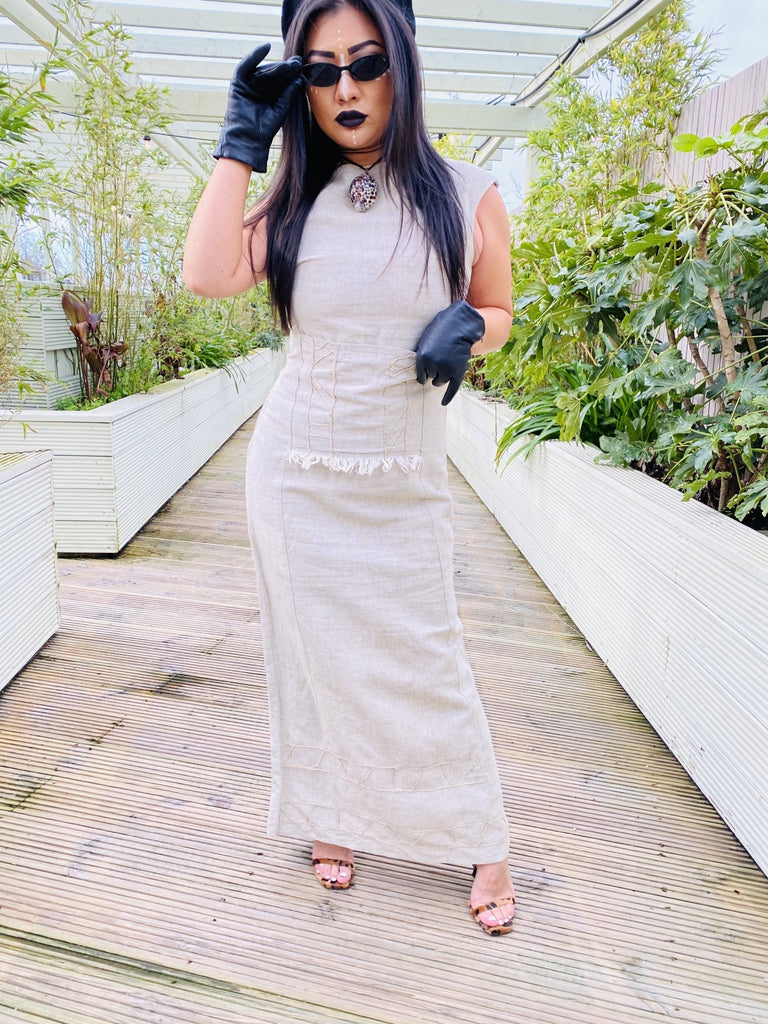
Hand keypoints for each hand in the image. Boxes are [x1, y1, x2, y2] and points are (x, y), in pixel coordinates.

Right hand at [213, 44, 302, 172]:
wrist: (248, 139)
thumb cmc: (264, 130)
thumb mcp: (280, 109)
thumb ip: (287, 94)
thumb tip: (298, 80)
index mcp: (269, 96)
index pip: (280, 81)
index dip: (290, 74)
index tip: (301, 68)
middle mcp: (258, 89)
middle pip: (273, 75)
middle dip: (285, 69)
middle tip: (297, 63)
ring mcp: (248, 85)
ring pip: (263, 71)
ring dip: (275, 66)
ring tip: (288, 65)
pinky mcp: (238, 83)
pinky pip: (245, 66)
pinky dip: (254, 56)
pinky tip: (265, 48)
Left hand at [415, 300, 484, 405]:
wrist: (460, 324)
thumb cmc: (440, 330)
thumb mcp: (425, 340)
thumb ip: (422, 356)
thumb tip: (419, 373)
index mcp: (422, 356)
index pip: (420, 376)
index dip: (424, 373)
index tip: (426, 373)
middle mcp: (434, 364)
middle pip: (431, 378)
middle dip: (434, 371)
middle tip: (441, 358)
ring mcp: (447, 368)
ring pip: (440, 382)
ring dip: (442, 377)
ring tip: (446, 364)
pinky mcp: (458, 371)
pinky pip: (452, 388)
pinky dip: (448, 397)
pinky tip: (443, 403)